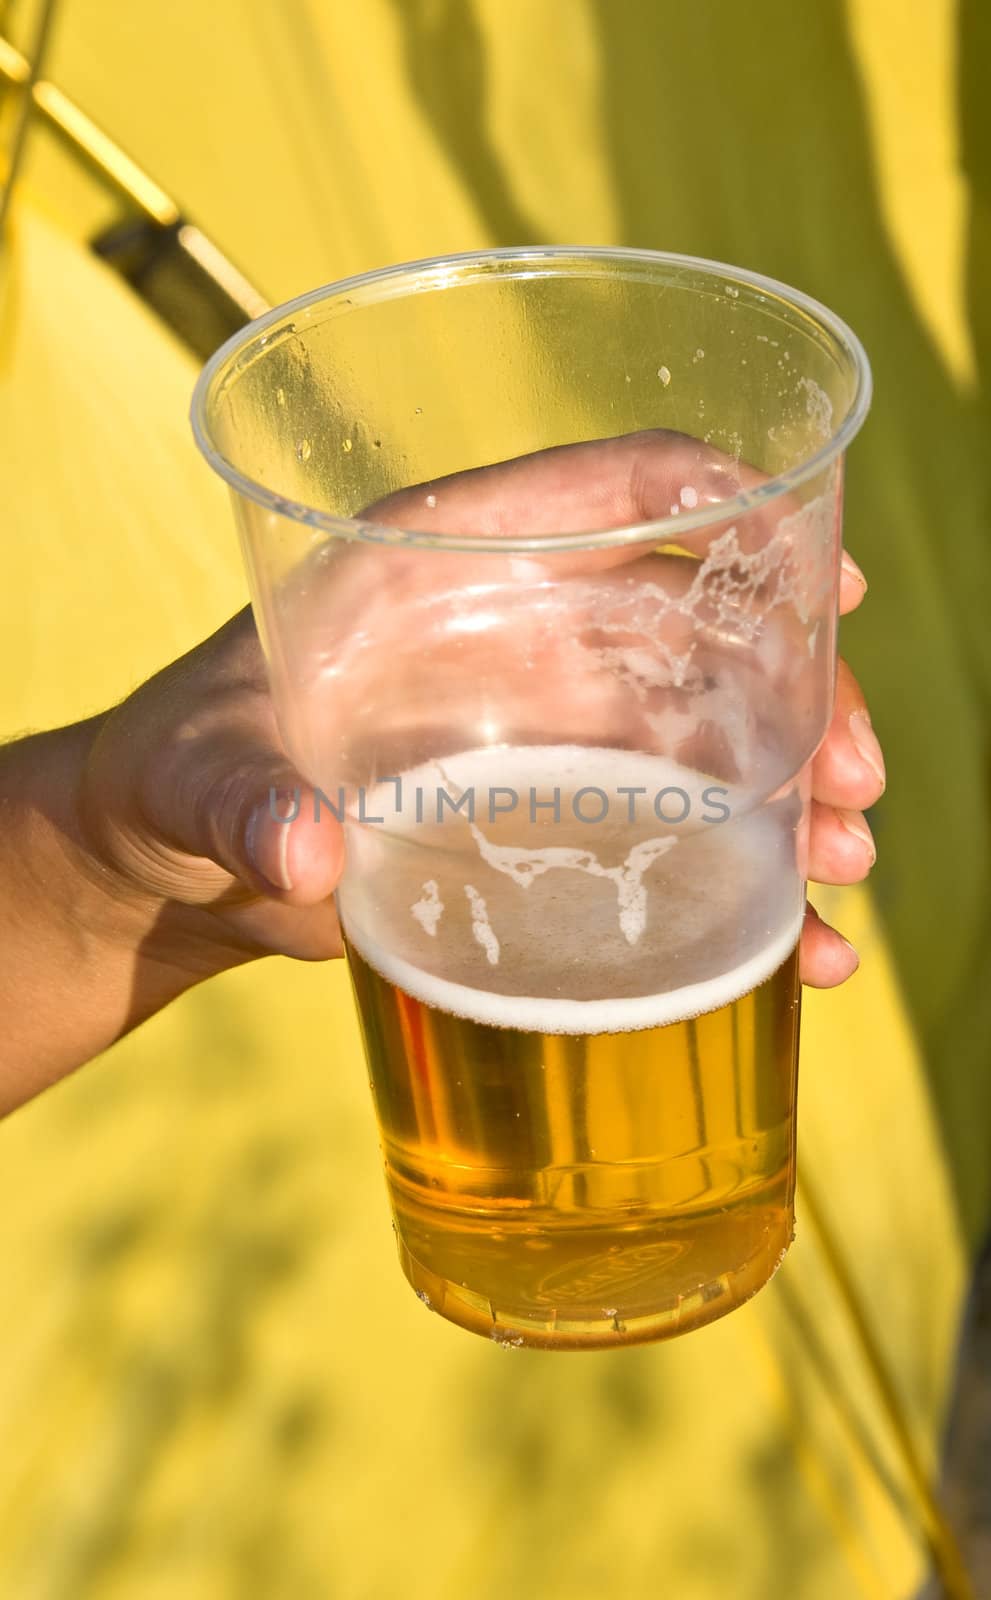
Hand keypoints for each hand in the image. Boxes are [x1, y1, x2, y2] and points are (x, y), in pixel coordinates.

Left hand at [81, 430, 881, 987]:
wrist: (182, 860)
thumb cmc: (181, 769)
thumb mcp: (195, 776)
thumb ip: (240, 802)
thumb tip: (305, 856)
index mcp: (441, 562)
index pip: (608, 489)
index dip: (728, 509)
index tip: (824, 576)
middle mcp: (516, 628)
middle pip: (698, 624)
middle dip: (796, 691)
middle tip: (854, 784)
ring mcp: (544, 725)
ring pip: (710, 733)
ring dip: (794, 789)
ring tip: (845, 865)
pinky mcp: (550, 818)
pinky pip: (672, 833)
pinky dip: (740, 885)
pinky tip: (799, 946)